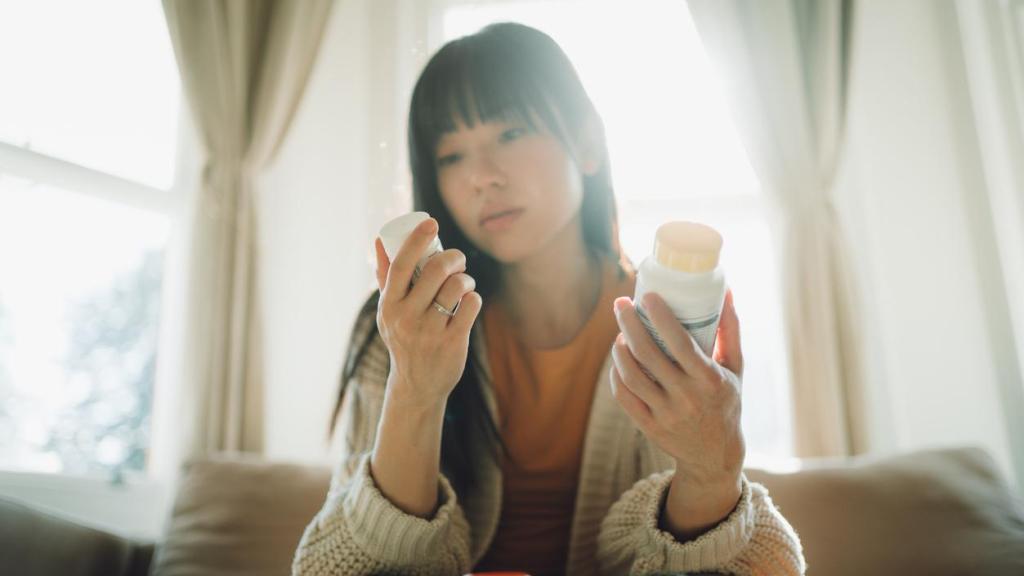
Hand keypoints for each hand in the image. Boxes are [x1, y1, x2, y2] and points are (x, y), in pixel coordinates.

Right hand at [374, 217, 482, 407]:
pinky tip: (469, 301)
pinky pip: (471, 305)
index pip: (402, 264)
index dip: (417, 239)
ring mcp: (430, 331)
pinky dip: (474, 297)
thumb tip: (377, 239)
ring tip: (464, 282)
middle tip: (458, 259)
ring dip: (466, 278)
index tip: (431, 223)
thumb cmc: (404, 338)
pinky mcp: (452, 342)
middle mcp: (406, 317)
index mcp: (389, 305)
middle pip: (435, 270)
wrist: (417, 384)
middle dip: (453, 257)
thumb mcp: (388, 311)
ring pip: (456, 286)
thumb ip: (385, 277)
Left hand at [610, 289, 745, 535]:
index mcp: (709, 380)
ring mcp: (666, 414)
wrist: (715, 455)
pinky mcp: (649, 427)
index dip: (661, 318)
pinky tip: (619, 359)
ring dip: (620, 350)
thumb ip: (729, 330)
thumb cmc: (726, 402)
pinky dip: (617, 374)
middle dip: (630, 324)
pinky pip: (624, 396)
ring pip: (632, 376)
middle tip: (621, 304)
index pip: (680, 343)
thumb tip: (725, 291)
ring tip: (620, 333)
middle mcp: (687, 398)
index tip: (647, 296)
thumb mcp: (735, 369)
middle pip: (648, 355)